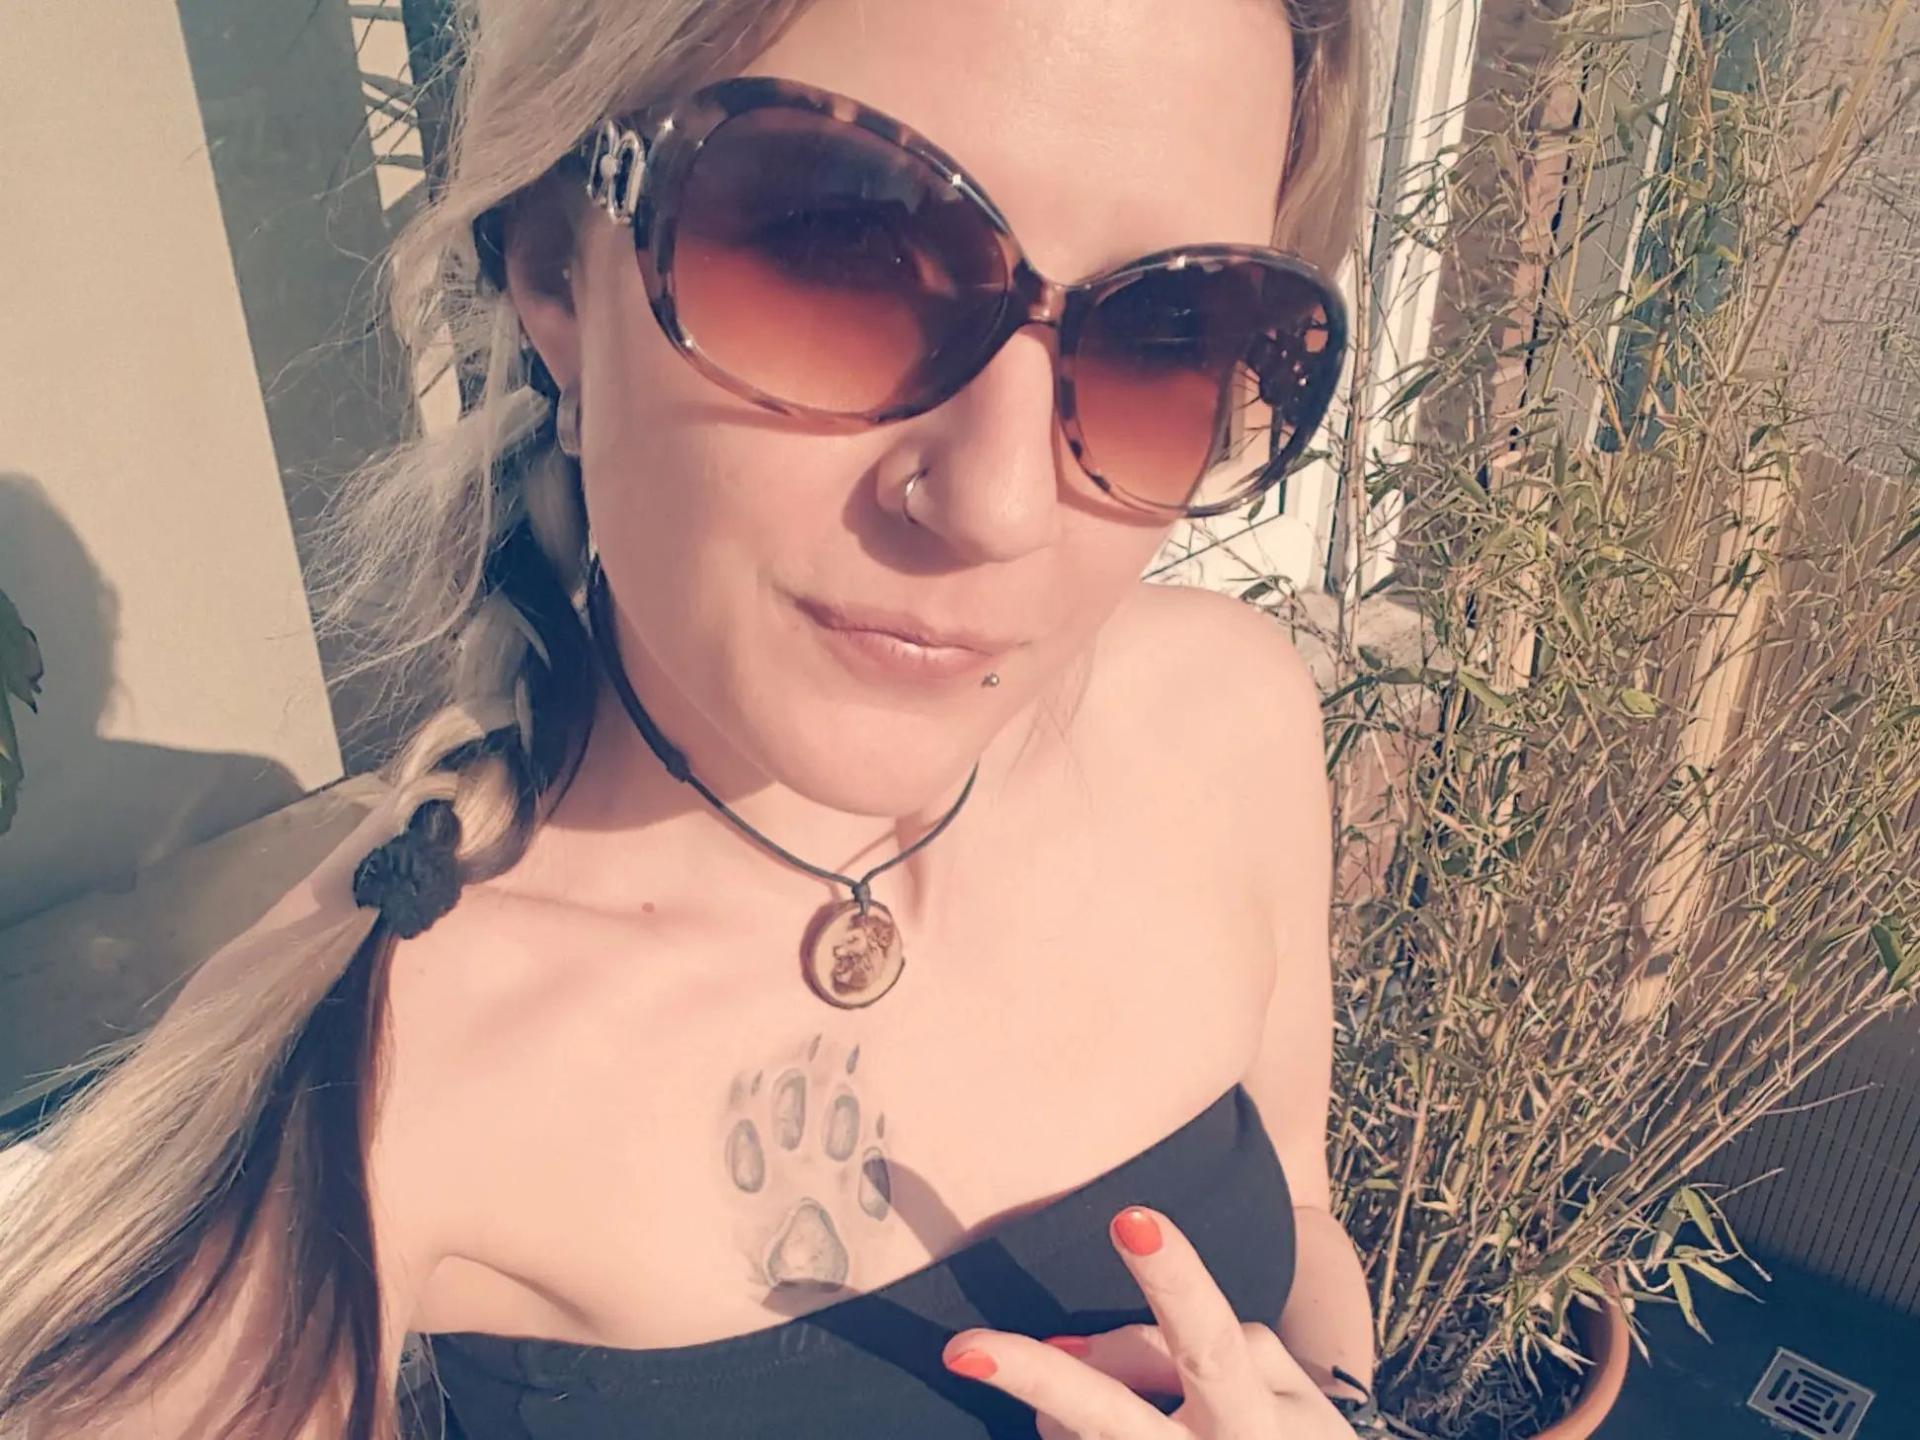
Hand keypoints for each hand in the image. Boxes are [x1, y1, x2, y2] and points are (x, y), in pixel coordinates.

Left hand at [940, 1205, 1360, 1438]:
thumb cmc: (1294, 1431)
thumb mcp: (1280, 1385)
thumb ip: (1199, 1346)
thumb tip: (1081, 1350)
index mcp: (1253, 1413)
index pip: (1207, 1338)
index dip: (1173, 1280)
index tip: (1130, 1217)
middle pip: (1112, 1417)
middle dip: (1040, 1378)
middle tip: (960, 1348)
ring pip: (1080, 1437)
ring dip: (1059, 1409)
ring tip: (1070, 1398)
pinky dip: (1068, 1432)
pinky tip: (1072, 1419)